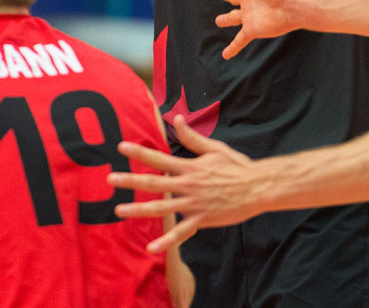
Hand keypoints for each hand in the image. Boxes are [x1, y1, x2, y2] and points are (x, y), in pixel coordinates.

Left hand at [108, 116, 264, 252]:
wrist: (258, 188)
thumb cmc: (237, 167)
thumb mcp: (215, 149)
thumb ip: (193, 138)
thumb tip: (177, 120)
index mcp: (190, 167)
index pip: (160, 159)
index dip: (140, 153)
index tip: (121, 148)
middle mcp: (188, 185)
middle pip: (154, 182)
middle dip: (131, 180)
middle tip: (110, 179)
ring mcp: (194, 204)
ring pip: (162, 207)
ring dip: (139, 209)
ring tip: (119, 210)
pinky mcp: (202, 219)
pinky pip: (182, 232)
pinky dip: (167, 241)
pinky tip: (152, 248)